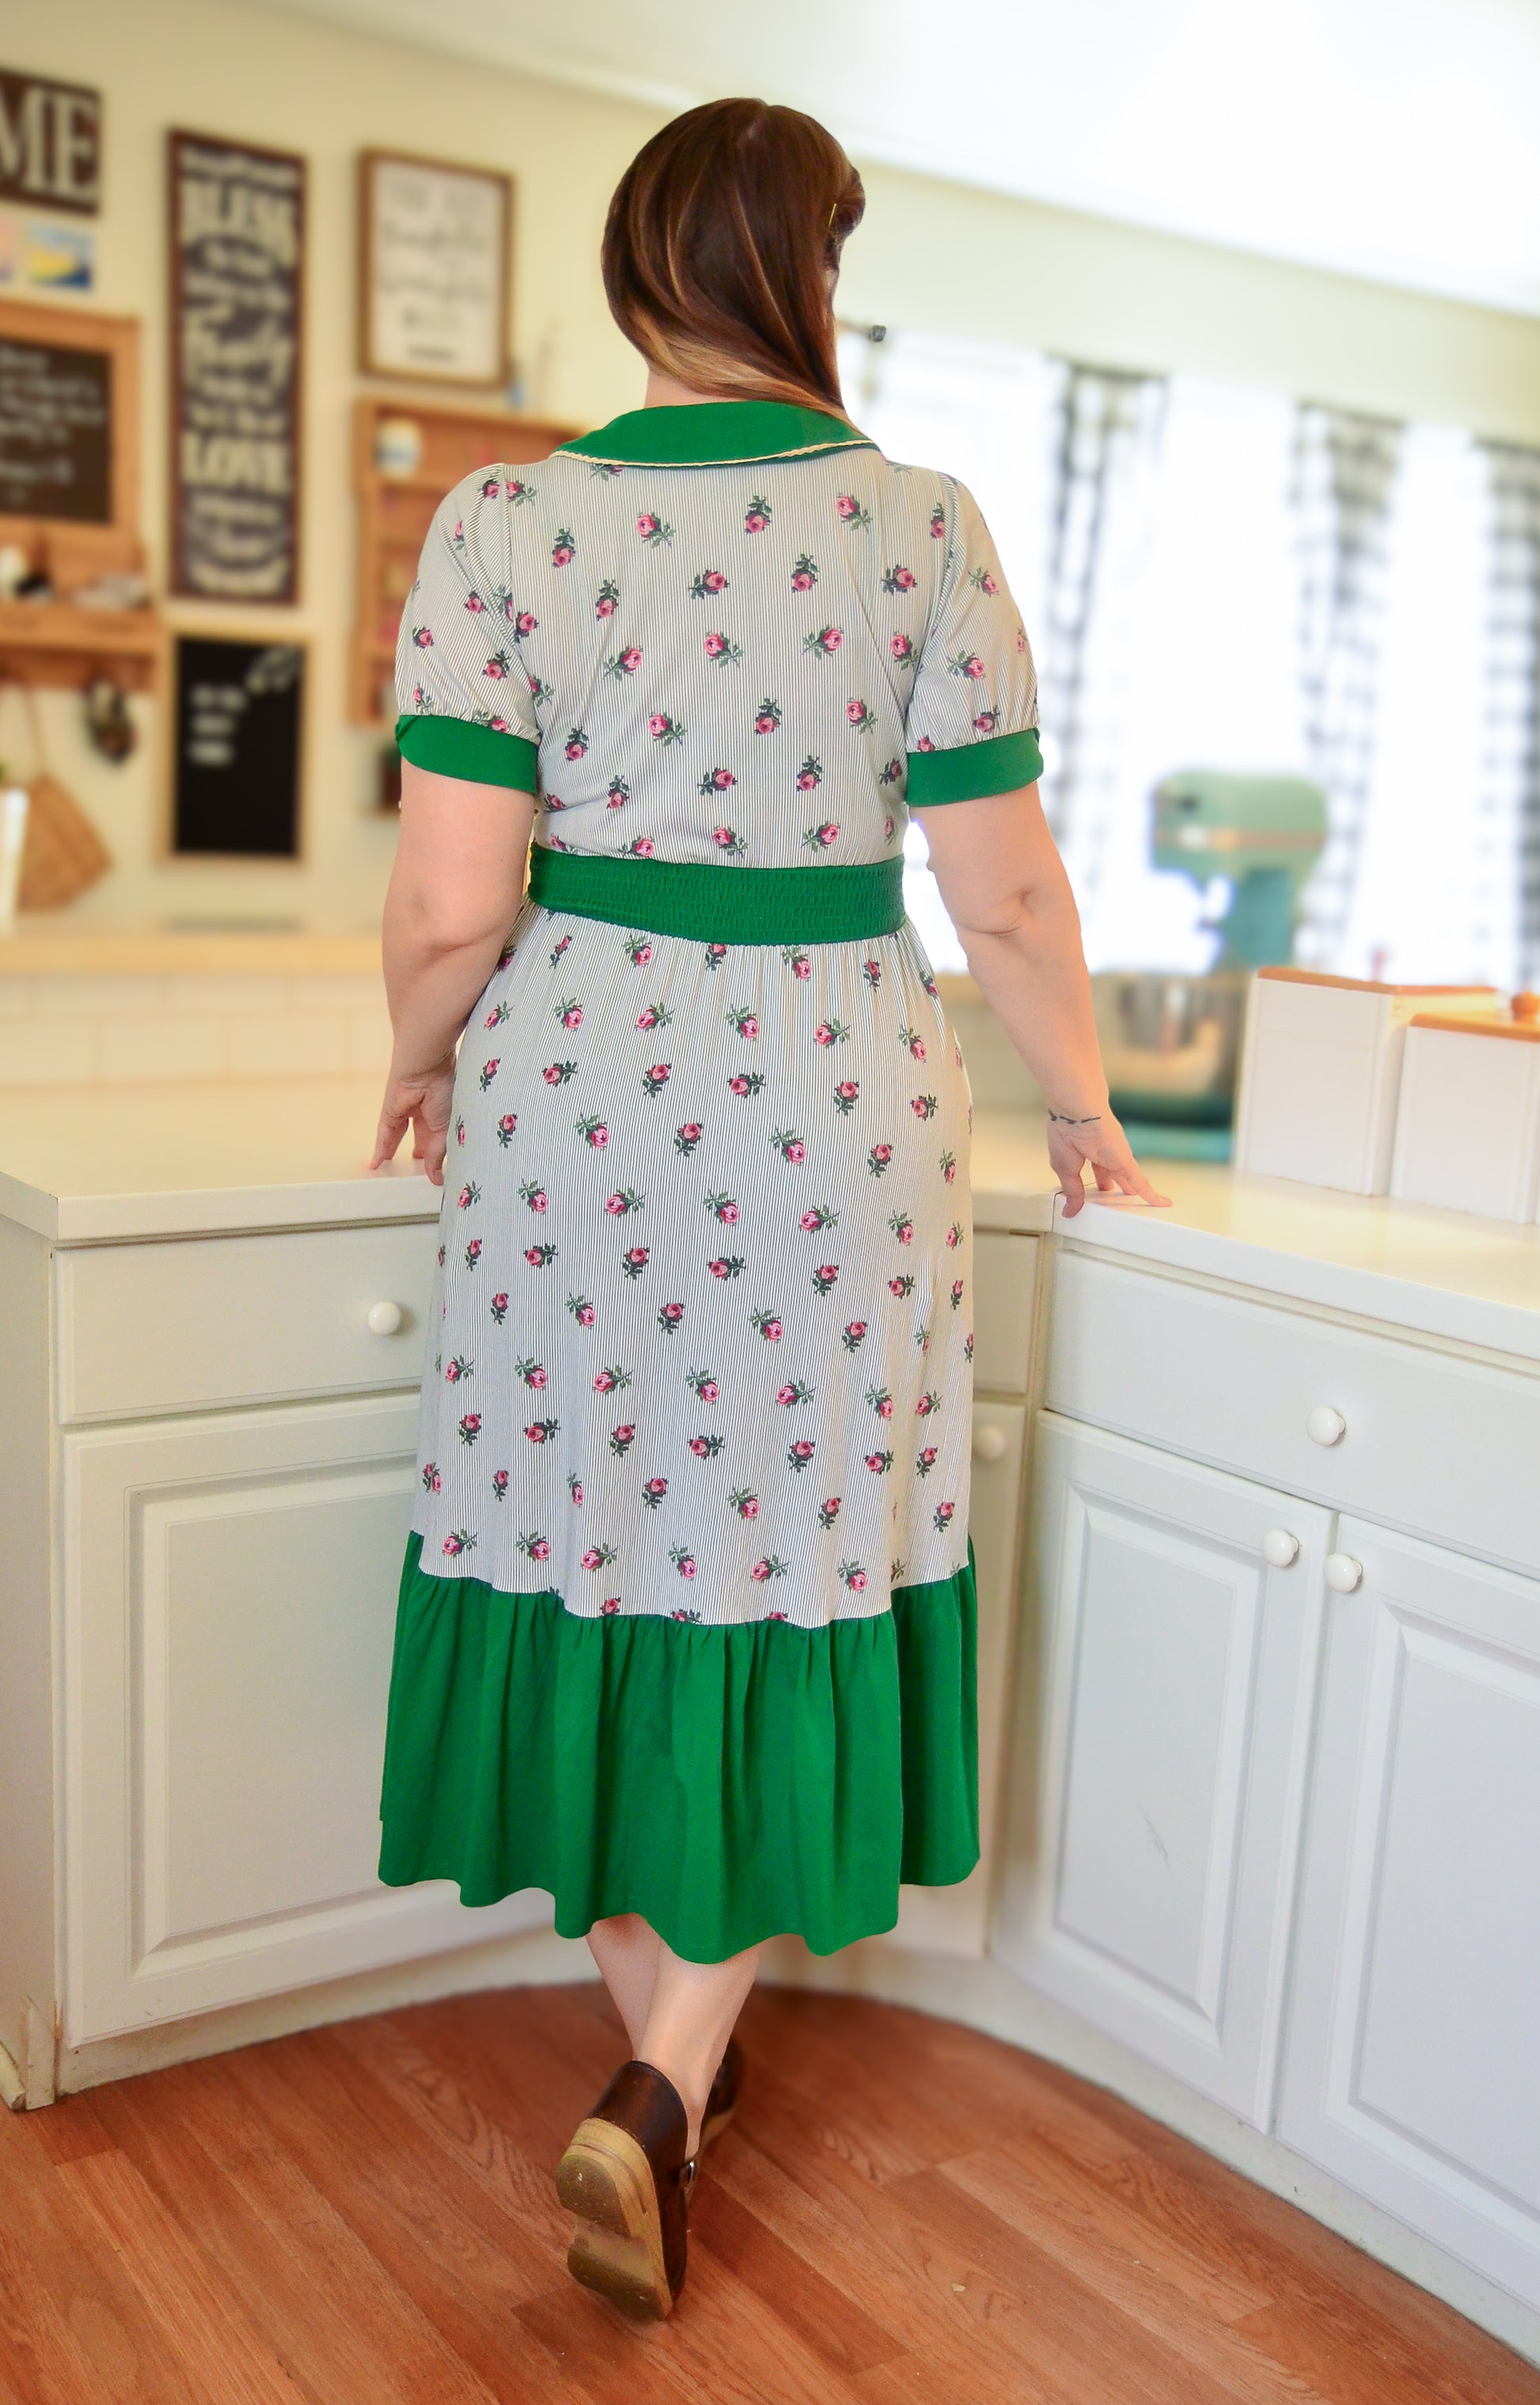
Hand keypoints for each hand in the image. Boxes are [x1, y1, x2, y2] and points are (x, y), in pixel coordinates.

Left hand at [371, 1053, 456, 1186]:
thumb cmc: (445, 1088)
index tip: (436, 1173)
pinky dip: (380, 1149)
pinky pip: (384, 1135)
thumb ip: (437, 1154)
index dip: (437, 1156)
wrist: (428, 1068)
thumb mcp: (446, 1130)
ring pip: (398, 1138)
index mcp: (444, 1114)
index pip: (439, 1140)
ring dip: (395, 1153)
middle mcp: (424, 1113)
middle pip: (418, 1139)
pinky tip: (377, 1164)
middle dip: (417, 1155)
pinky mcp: (390, 1112)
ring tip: (391, 1172)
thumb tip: (436, 1176)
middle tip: (416, 1172)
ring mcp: (406, 1112)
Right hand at [1046, 1112, 1170, 1216]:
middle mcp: (1104, 1154)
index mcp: (1085, 1152)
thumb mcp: (1065, 1169)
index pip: (1092, 1171)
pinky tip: (1161, 1203)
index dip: (1091, 1183)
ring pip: (1128, 1179)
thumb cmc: (1066, 1130)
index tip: (1090, 1194)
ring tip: (1138, 1203)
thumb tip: (1070, 1209)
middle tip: (1114, 1198)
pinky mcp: (1127, 1162)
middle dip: (1112, 1186)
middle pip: (1112, 1175)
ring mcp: (1117, 1158)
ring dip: (1131, 1191)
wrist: (1077, 1113)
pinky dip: (1151, 1195)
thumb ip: (1072, 1191)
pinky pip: (1141, 1182)